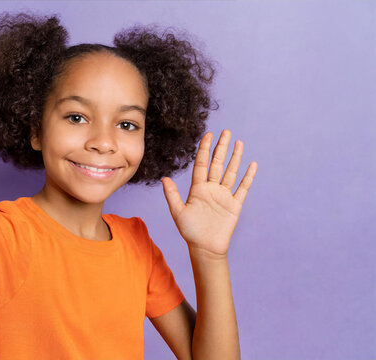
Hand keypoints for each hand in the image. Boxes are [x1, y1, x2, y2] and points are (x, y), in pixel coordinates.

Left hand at [161, 129, 256, 256]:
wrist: (205, 248)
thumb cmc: (190, 232)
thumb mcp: (178, 212)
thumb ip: (172, 195)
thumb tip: (164, 178)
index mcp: (198, 189)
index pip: (201, 164)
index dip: (204, 149)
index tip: (207, 135)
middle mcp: (212, 189)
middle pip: (217, 164)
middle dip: (221, 147)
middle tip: (225, 131)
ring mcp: (224, 196)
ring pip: (231, 172)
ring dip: (235, 158)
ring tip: (239, 142)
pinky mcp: (235, 205)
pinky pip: (243, 188)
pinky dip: (248, 176)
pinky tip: (252, 164)